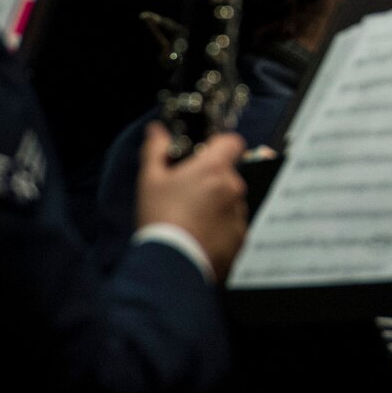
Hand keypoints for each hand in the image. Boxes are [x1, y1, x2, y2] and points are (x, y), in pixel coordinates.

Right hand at [135, 125, 248, 280]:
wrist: (170, 263)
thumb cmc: (159, 217)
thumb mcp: (150, 180)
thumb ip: (156, 150)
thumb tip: (156, 129)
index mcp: (214, 169)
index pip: (232, 142)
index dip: (220, 145)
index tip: (205, 156)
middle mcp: (233, 188)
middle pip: (228, 175)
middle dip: (212, 181)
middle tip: (187, 196)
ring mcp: (240, 214)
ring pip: (231, 201)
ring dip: (217, 205)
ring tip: (191, 221)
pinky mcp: (241, 238)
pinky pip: (233, 225)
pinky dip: (221, 228)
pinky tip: (200, 236)